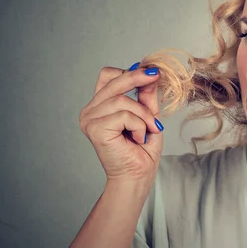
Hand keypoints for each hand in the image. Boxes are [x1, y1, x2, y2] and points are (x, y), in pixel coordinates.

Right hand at [79, 64, 164, 182]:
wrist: (137, 176)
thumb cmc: (141, 150)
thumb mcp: (148, 116)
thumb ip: (146, 96)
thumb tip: (150, 73)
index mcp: (100, 105)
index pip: (107, 76)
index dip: (128, 71)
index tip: (150, 73)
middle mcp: (90, 111)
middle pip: (113, 81)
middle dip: (138, 78)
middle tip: (156, 76)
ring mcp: (90, 119)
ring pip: (122, 100)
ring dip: (143, 115)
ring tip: (149, 129)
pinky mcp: (95, 129)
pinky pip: (124, 115)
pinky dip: (139, 125)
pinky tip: (138, 138)